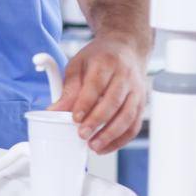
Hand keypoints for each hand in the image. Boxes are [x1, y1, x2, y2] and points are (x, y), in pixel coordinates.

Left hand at [50, 35, 148, 154]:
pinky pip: (134, 125)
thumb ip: (68, 88)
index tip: (75, 118)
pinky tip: (106, 146)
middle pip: (113, 102)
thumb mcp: (78, 64)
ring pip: (127, 116)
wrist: (126, 48)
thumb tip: (54, 111)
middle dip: (97, 121)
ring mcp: (136, 91)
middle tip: (82, 135)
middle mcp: (125, 76)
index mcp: (106, 63)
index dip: (86, 103)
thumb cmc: (99, 57)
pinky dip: (121, 139)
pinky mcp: (141, 103)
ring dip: (111, 134)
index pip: (96, 85)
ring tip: (94, 146)